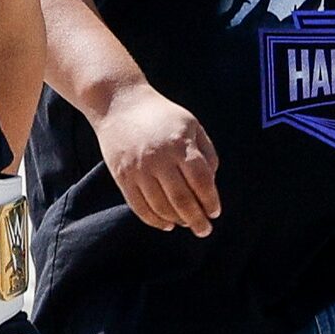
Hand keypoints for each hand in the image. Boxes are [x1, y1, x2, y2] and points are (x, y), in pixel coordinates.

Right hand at [94, 82, 220, 237]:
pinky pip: (139, 206)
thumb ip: (206, 153)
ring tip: (186, 224)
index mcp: (180, 144)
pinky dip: (154, 220)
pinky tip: (166, 224)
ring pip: (160, 206)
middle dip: (197, 220)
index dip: (210, 200)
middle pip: (182, 199)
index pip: (201, 181)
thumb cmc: (162, 115)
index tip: (215, 212)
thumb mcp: (191, 125)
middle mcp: (159, 158)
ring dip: (177, 221)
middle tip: (205, 230)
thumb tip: (209, 186)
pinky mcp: (122, 176)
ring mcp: (138, 168)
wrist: (119, 104)